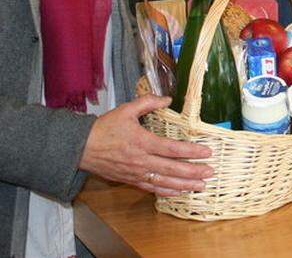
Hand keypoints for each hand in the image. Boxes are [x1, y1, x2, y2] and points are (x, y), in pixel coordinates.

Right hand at [79, 94, 212, 196]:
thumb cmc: (104, 128)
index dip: (191, 151)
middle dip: (193, 171)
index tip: (207, 152)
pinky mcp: (130, 180)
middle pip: (172, 168)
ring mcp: (136, 173)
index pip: (172, 148)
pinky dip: (167, 191)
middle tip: (210, 172)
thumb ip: (148, 102)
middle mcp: (141, 160)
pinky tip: (180, 192)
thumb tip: (168, 99)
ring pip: (164, 182)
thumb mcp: (126, 110)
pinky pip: (152, 188)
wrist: (80, 148)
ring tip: (201, 186)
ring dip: (184, 185)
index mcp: (142, 141)